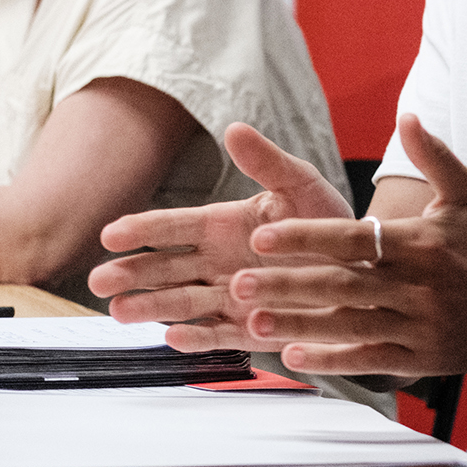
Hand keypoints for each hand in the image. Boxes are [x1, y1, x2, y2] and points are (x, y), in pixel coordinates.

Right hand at [91, 122, 352, 350]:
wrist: (366, 266)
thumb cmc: (329, 223)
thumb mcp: (301, 185)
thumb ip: (267, 162)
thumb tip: (234, 128)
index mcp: (225, 225)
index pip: (175, 227)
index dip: (143, 230)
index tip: (111, 234)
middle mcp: (220, 262)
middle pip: (167, 269)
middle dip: (133, 274)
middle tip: (100, 281)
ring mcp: (233, 298)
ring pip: (182, 303)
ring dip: (151, 307)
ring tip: (119, 311)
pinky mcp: (251, 329)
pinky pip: (218, 336)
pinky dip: (196, 337)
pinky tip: (173, 337)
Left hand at [232, 113, 466, 377]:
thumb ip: (433, 155)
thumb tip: (407, 115)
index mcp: (422, 244)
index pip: (353, 239)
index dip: (306, 239)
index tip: (262, 236)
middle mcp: (420, 287)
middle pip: (342, 285)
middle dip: (287, 284)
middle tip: (237, 281)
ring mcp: (421, 326)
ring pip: (349, 326)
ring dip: (298, 325)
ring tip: (251, 320)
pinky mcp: (422, 359)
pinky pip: (369, 360)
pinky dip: (331, 361)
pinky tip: (293, 356)